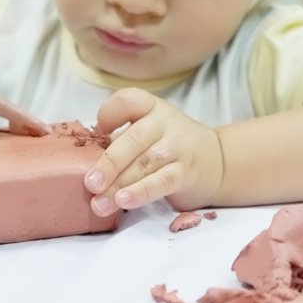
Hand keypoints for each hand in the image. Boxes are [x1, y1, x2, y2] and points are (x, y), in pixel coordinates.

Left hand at [84, 88, 223, 215]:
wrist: (216, 161)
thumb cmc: (169, 145)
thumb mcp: (149, 130)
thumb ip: (122, 140)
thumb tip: (85, 164)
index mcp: (150, 107)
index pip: (128, 100)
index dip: (109, 113)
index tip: (98, 132)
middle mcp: (165, 122)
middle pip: (133, 139)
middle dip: (109, 163)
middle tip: (89, 183)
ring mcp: (178, 147)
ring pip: (144, 165)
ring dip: (119, 185)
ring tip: (99, 202)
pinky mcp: (187, 172)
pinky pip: (162, 182)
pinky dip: (142, 192)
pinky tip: (124, 202)